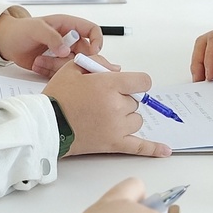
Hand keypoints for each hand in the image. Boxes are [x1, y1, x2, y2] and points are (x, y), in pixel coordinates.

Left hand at [0, 12, 105, 75]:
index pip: (92, 30)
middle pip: (85, 53)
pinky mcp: (56, 65)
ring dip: (57, 66)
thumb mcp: (36, 28)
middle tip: (60, 60)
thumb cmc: (21, 29)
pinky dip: (50, 72)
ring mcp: (63, 54)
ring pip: (73, 65)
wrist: (7, 42)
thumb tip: (66, 50)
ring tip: (40, 60)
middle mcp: (68, 40)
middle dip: (75, 60)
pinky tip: (37, 65)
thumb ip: (52, 38)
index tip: (93, 52)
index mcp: (68, 26)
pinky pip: (61, 73)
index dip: (97, 40)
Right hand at [45, 59, 168, 157]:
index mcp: (109, 85)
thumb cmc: (57, 97)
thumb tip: (118, 70)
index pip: (142, 81)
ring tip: (105, 117)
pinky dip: (154, 149)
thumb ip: (98, 62)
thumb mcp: (73, 68)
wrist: (46, 125)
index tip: (128, 84)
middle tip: (100, 102)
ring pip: (136, 119)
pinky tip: (166, 150)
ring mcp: (118, 127)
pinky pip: (140, 147)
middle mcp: (117, 106)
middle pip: (135, 101)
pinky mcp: (114, 144)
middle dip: (122, 99)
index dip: (135, 81)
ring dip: (126, 117)